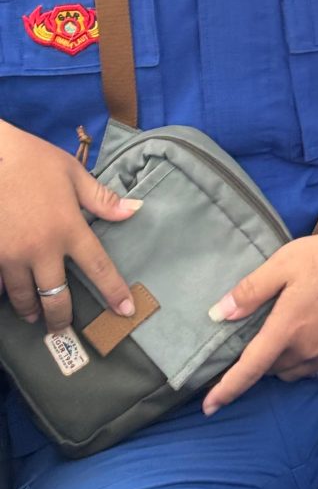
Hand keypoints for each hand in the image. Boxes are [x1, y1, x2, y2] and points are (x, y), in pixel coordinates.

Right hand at [0, 121, 139, 332]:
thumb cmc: (35, 161)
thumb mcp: (74, 174)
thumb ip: (102, 199)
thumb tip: (134, 210)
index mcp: (69, 228)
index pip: (98, 267)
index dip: (114, 291)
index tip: (125, 311)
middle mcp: (42, 249)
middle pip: (57, 297)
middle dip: (61, 318)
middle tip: (63, 327)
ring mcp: (13, 256)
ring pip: (24, 298)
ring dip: (32, 311)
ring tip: (35, 316)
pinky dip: (3, 294)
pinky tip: (7, 296)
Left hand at [202, 230, 317, 414]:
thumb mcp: (289, 261)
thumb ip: (253, 289)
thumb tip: (219, 314)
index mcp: (286, 330)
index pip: (249, 369)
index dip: (226, 390)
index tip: (207, 407)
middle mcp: (306, 351)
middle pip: (271, 368)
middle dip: (259, 359)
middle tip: (260, 332)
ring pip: (293, 370)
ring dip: (282, 359)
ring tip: (286, 332)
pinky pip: (315, 366)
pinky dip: (305, 356)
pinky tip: (312, 332)